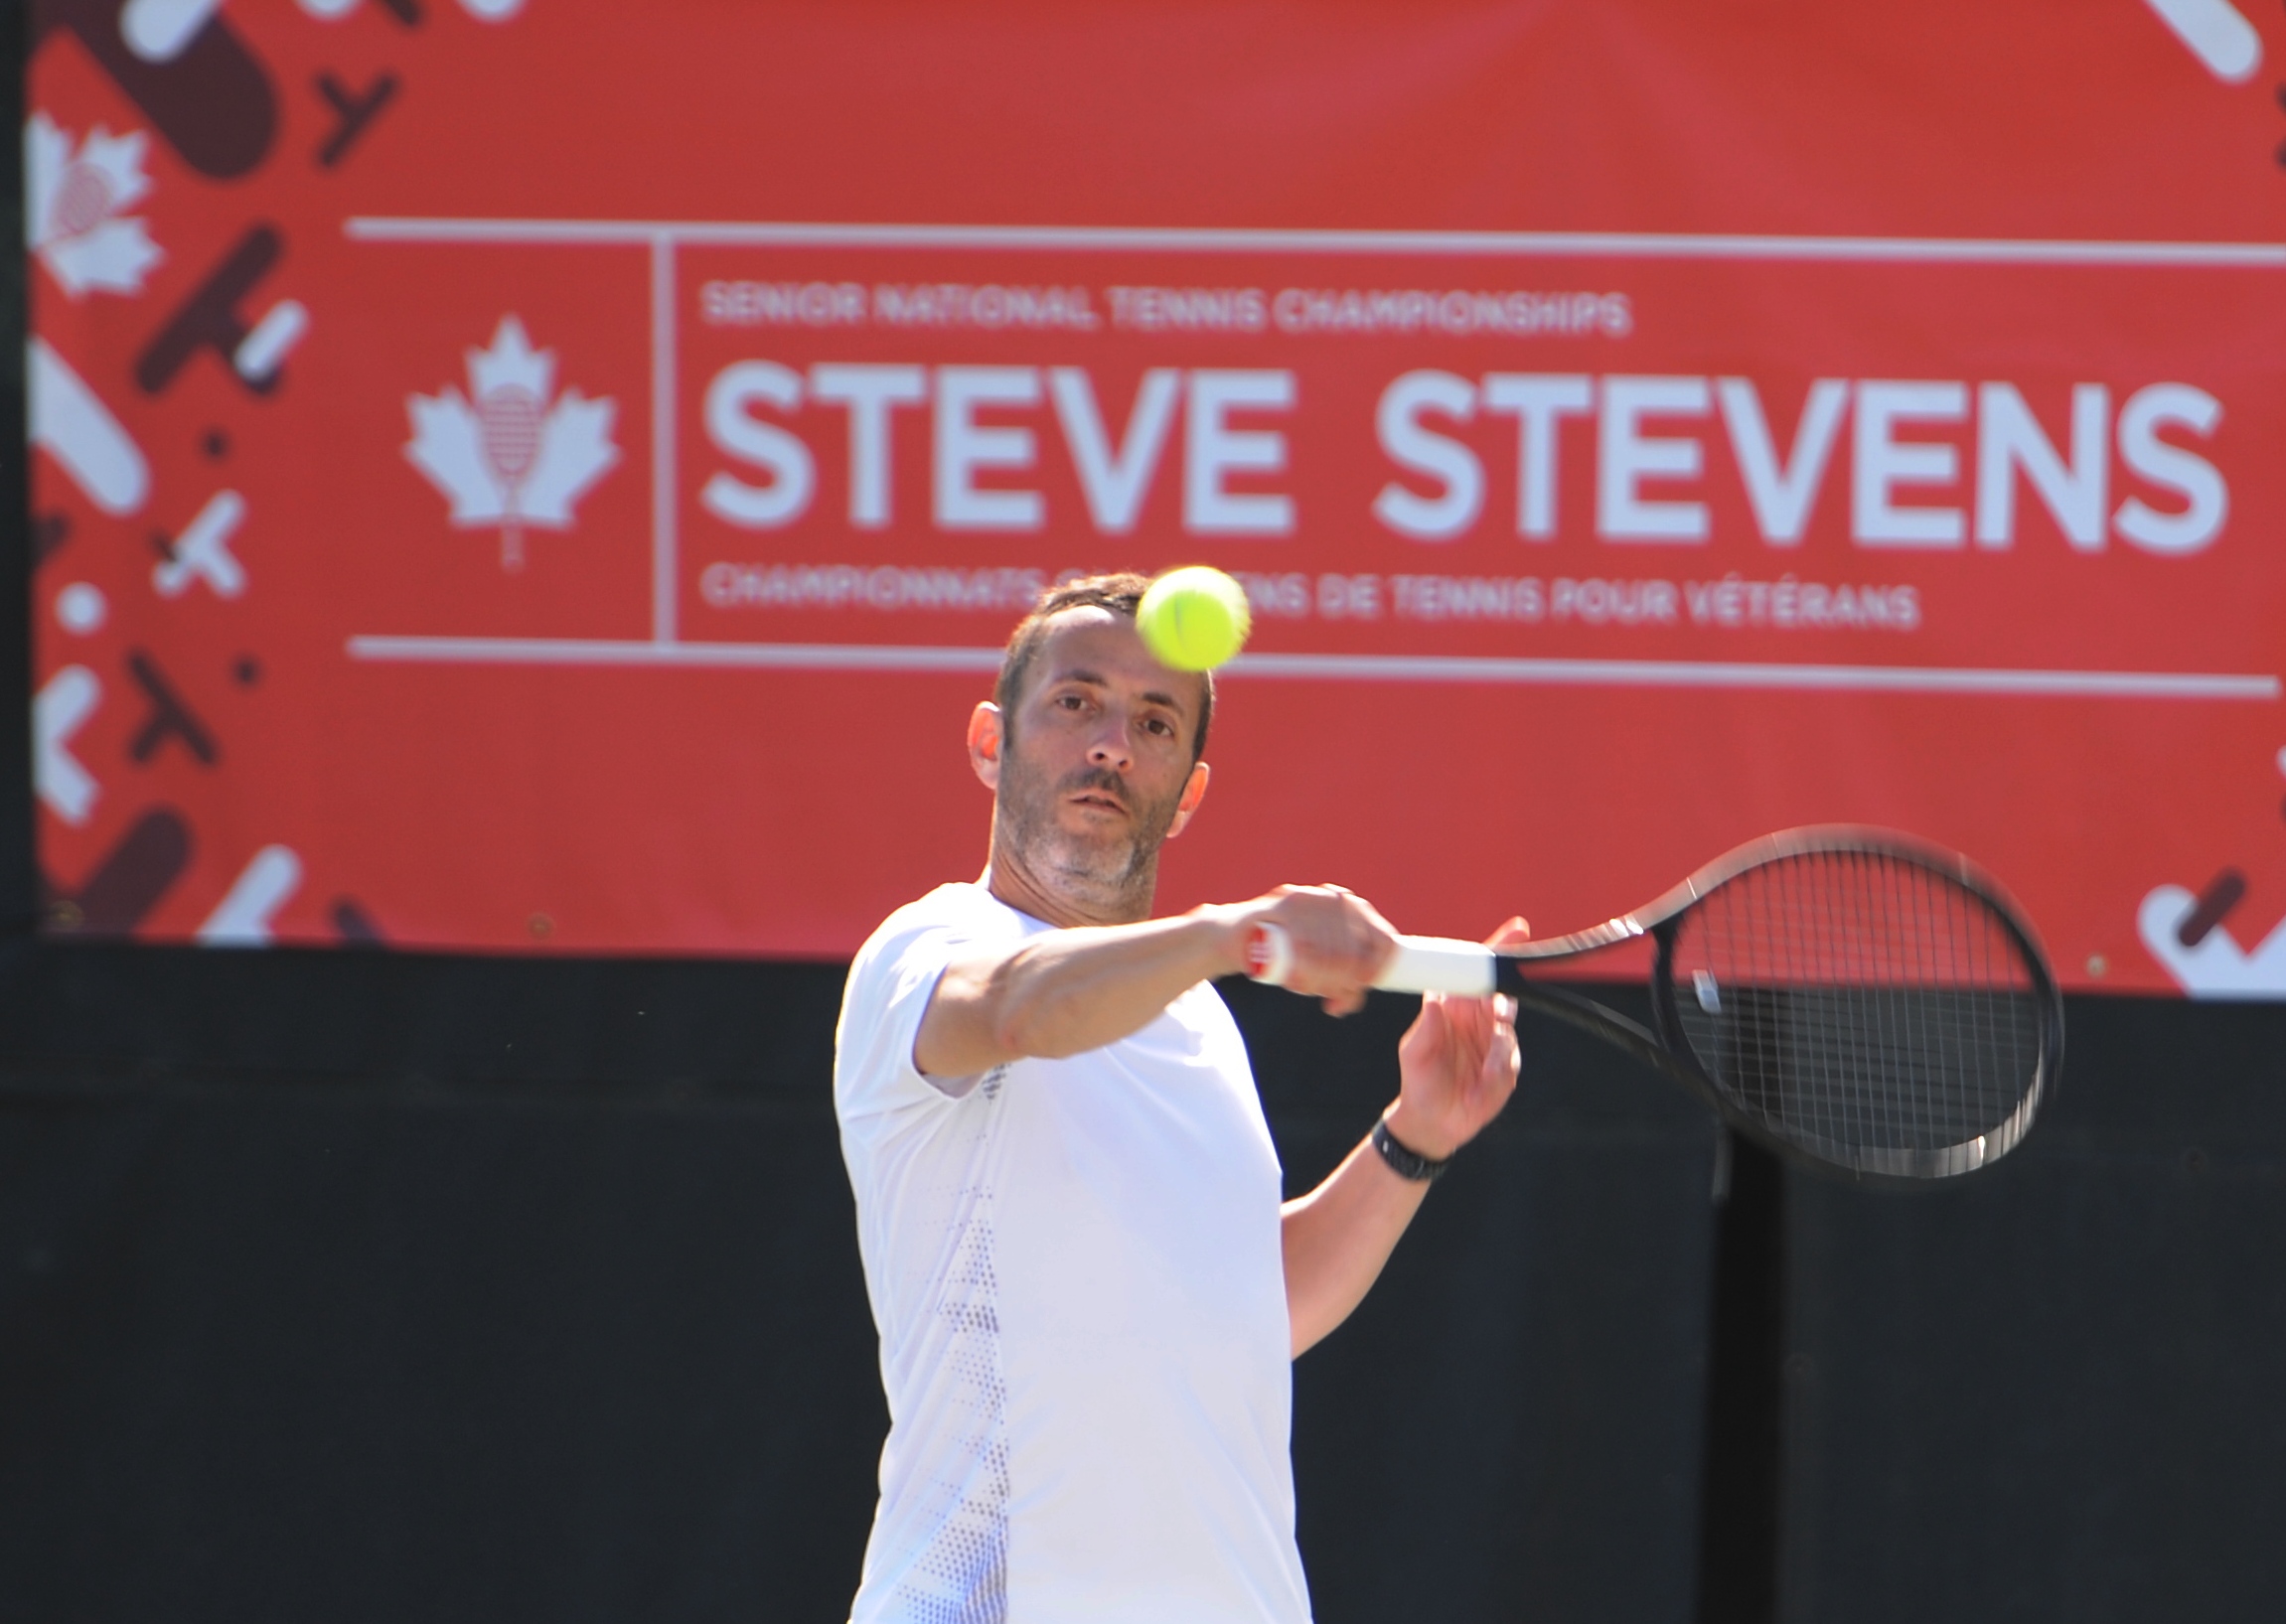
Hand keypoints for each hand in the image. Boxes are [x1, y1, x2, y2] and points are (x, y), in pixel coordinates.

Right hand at [1227, 884, 1399, 1016]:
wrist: (1234, 935)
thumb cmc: (1281, 950)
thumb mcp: (1318, 954)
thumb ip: (1341, 965)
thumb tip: (1356, 994)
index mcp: (1352, 907)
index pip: (1384, 940)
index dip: (1377, 971)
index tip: (1360, 988)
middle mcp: (1335, 899)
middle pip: (1355, 955)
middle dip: (1344, 986)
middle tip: (1331, 1002)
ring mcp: (1311, 900)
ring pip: (1331, 957)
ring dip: (1321, 984)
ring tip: (1307, 990)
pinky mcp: (1285, 908)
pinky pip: (1306, 951)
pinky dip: (1303, 976)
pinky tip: (1296, 983)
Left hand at [1384, 916, 1528, 1159]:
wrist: (1432, 1121)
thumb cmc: (1419, 1079)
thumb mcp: (1415, 1052)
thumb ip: (1426, 1028)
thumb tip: (1434, 999)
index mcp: (1456, 1005)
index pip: (1477, 972)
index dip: (1497, 948)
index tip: (1517, 929)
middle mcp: (1479, 1019)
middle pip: (1503, 993)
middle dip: (1505, 999)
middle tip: (1496, 1015)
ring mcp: (1496, 1043)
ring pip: (1507, 1032)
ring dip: (1496, 1049)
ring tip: (1481, 1072)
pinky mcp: (1507, 1067)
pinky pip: (1509, 1063)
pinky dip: (1495, 1073)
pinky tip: (1479, 1087)